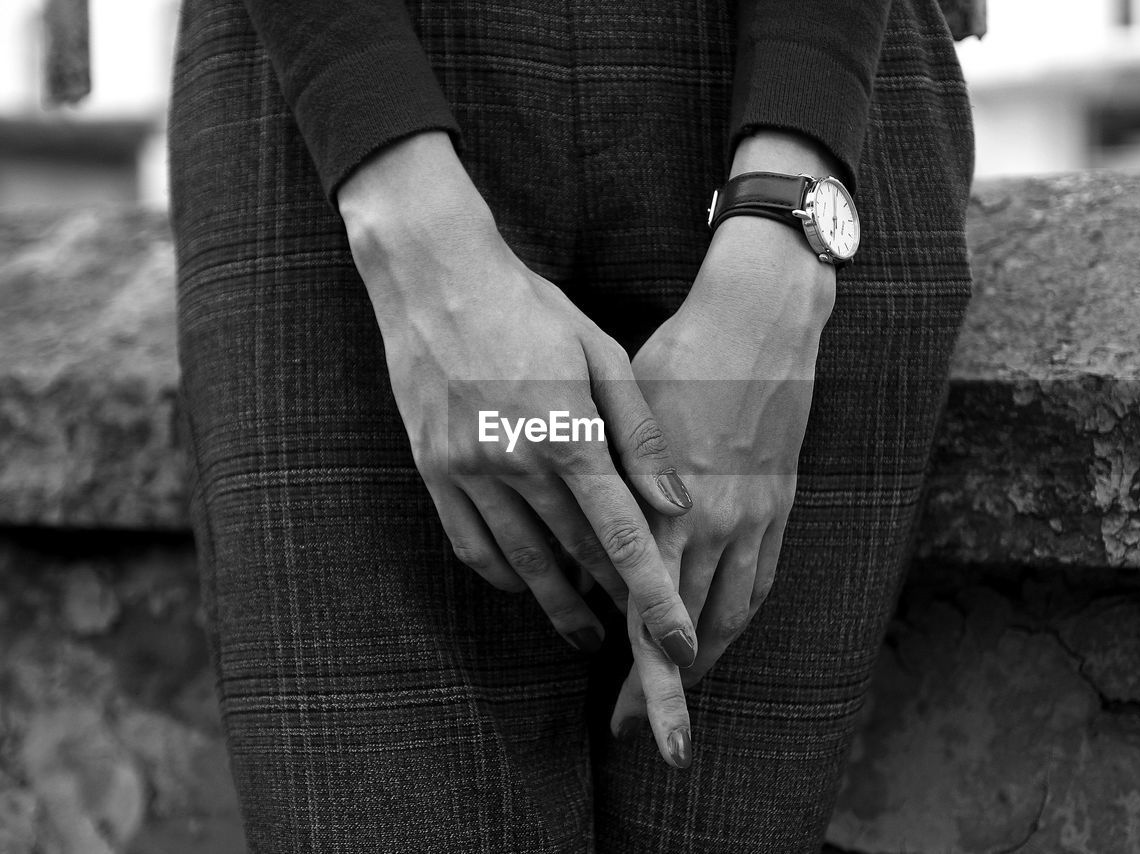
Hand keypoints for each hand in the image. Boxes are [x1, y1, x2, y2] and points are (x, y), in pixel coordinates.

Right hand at [337, 132, 698, 661]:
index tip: (678, 643)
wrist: (436, 277)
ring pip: (523, 562)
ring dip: (560, 605)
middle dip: (615, 605)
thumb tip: (674, 501)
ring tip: (588, 635)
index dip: (654, 597)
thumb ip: (640, 433)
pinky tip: (528, 586)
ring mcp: (468, 471)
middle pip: (577, 557)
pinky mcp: (434, 471)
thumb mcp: (601, 353)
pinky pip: (470, 545)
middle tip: (645, 640)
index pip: (624, 537)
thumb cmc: (531, 308)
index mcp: (569, 434)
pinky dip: (503, 576)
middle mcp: (516, 463)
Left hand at [611, 129, 840, 767]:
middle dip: (669, 686)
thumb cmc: (682, 354)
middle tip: (645, 729)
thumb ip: (613, 487)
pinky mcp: (780, 499)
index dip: (640, 675)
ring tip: (681, 690)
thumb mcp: (626, 411)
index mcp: (668, 504)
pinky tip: (723, 629)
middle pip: (694, 628)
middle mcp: (717, 521)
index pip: (649, 613)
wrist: (763, 316)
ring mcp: (755, 513)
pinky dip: (740, 616)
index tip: (619, 718)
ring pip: (733, 612)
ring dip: (707, 659)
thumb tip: (596, 549)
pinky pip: (763, 577)